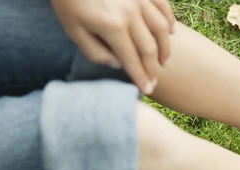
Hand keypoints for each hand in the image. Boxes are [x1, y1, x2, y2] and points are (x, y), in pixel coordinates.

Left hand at [51, 0, 175, 94]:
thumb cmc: (68, 0)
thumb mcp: (72, 29)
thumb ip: (95, 52)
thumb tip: (118, 64)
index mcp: (112, 26)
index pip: (131, 59)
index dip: (140, 77)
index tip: (147, 90)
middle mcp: (130, 13)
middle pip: (149, 48)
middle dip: (153, 69)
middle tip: (154, 81)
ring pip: (161, 28)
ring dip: (165, 48)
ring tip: (164, 62)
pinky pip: (163, 6)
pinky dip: (169, 20)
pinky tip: (170, 32)